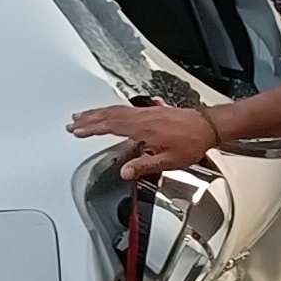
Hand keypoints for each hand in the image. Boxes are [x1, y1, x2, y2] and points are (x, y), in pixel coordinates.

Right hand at [68, 101, 217, 180]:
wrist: (207, 126)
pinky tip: (108, 113)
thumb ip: (143, 166)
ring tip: (83, 115)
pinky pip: (125, 109)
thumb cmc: (191, 142)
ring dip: (97, 112)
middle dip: (89, 119)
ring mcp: (146, 112)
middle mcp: (142, 118)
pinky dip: (111, 110)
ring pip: (115, 110)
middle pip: (109, 115)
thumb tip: (125, 172)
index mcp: (143, 129)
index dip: (92, 128)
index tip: (77, 130)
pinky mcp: (151, 111)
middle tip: (73, 122)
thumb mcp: (168, 161)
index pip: (110, 126)